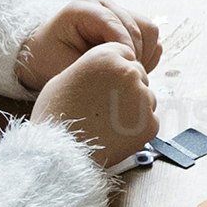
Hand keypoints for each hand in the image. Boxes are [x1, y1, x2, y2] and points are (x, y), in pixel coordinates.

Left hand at [16, 0, 163, 88]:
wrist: (42, 55)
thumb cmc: (48, 60)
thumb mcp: (63, 65)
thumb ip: (92, 66)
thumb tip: (123, 69)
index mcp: (83, 9)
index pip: (115, 23)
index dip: (124, 48)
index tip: (124, 71)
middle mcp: (103, 5)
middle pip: (138, 26)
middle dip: (136, 55)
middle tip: (125, 78)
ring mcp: (117, 11)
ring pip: (148, 30)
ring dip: (144, 54)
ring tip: (126, 72)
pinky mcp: (127, 22)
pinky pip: (149, 36)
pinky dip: (146, 54)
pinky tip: (128, 66)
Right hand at [35, 41, 156, 167]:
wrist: (60, 151)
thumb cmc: (55, 115)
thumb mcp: (65, 77)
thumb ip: (92, 67)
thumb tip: (104, 69)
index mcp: (107, 56)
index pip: (126, 54)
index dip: (116, 69)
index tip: (107, 83)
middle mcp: (129, 72)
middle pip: (138, 75)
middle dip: (127, 88)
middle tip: (107, 106)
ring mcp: (142, 99)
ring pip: (146, 98)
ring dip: (134, 107)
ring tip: (108, 122)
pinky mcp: (150, 123)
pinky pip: (149, 120)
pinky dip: (137, 128)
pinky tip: (116, 134)